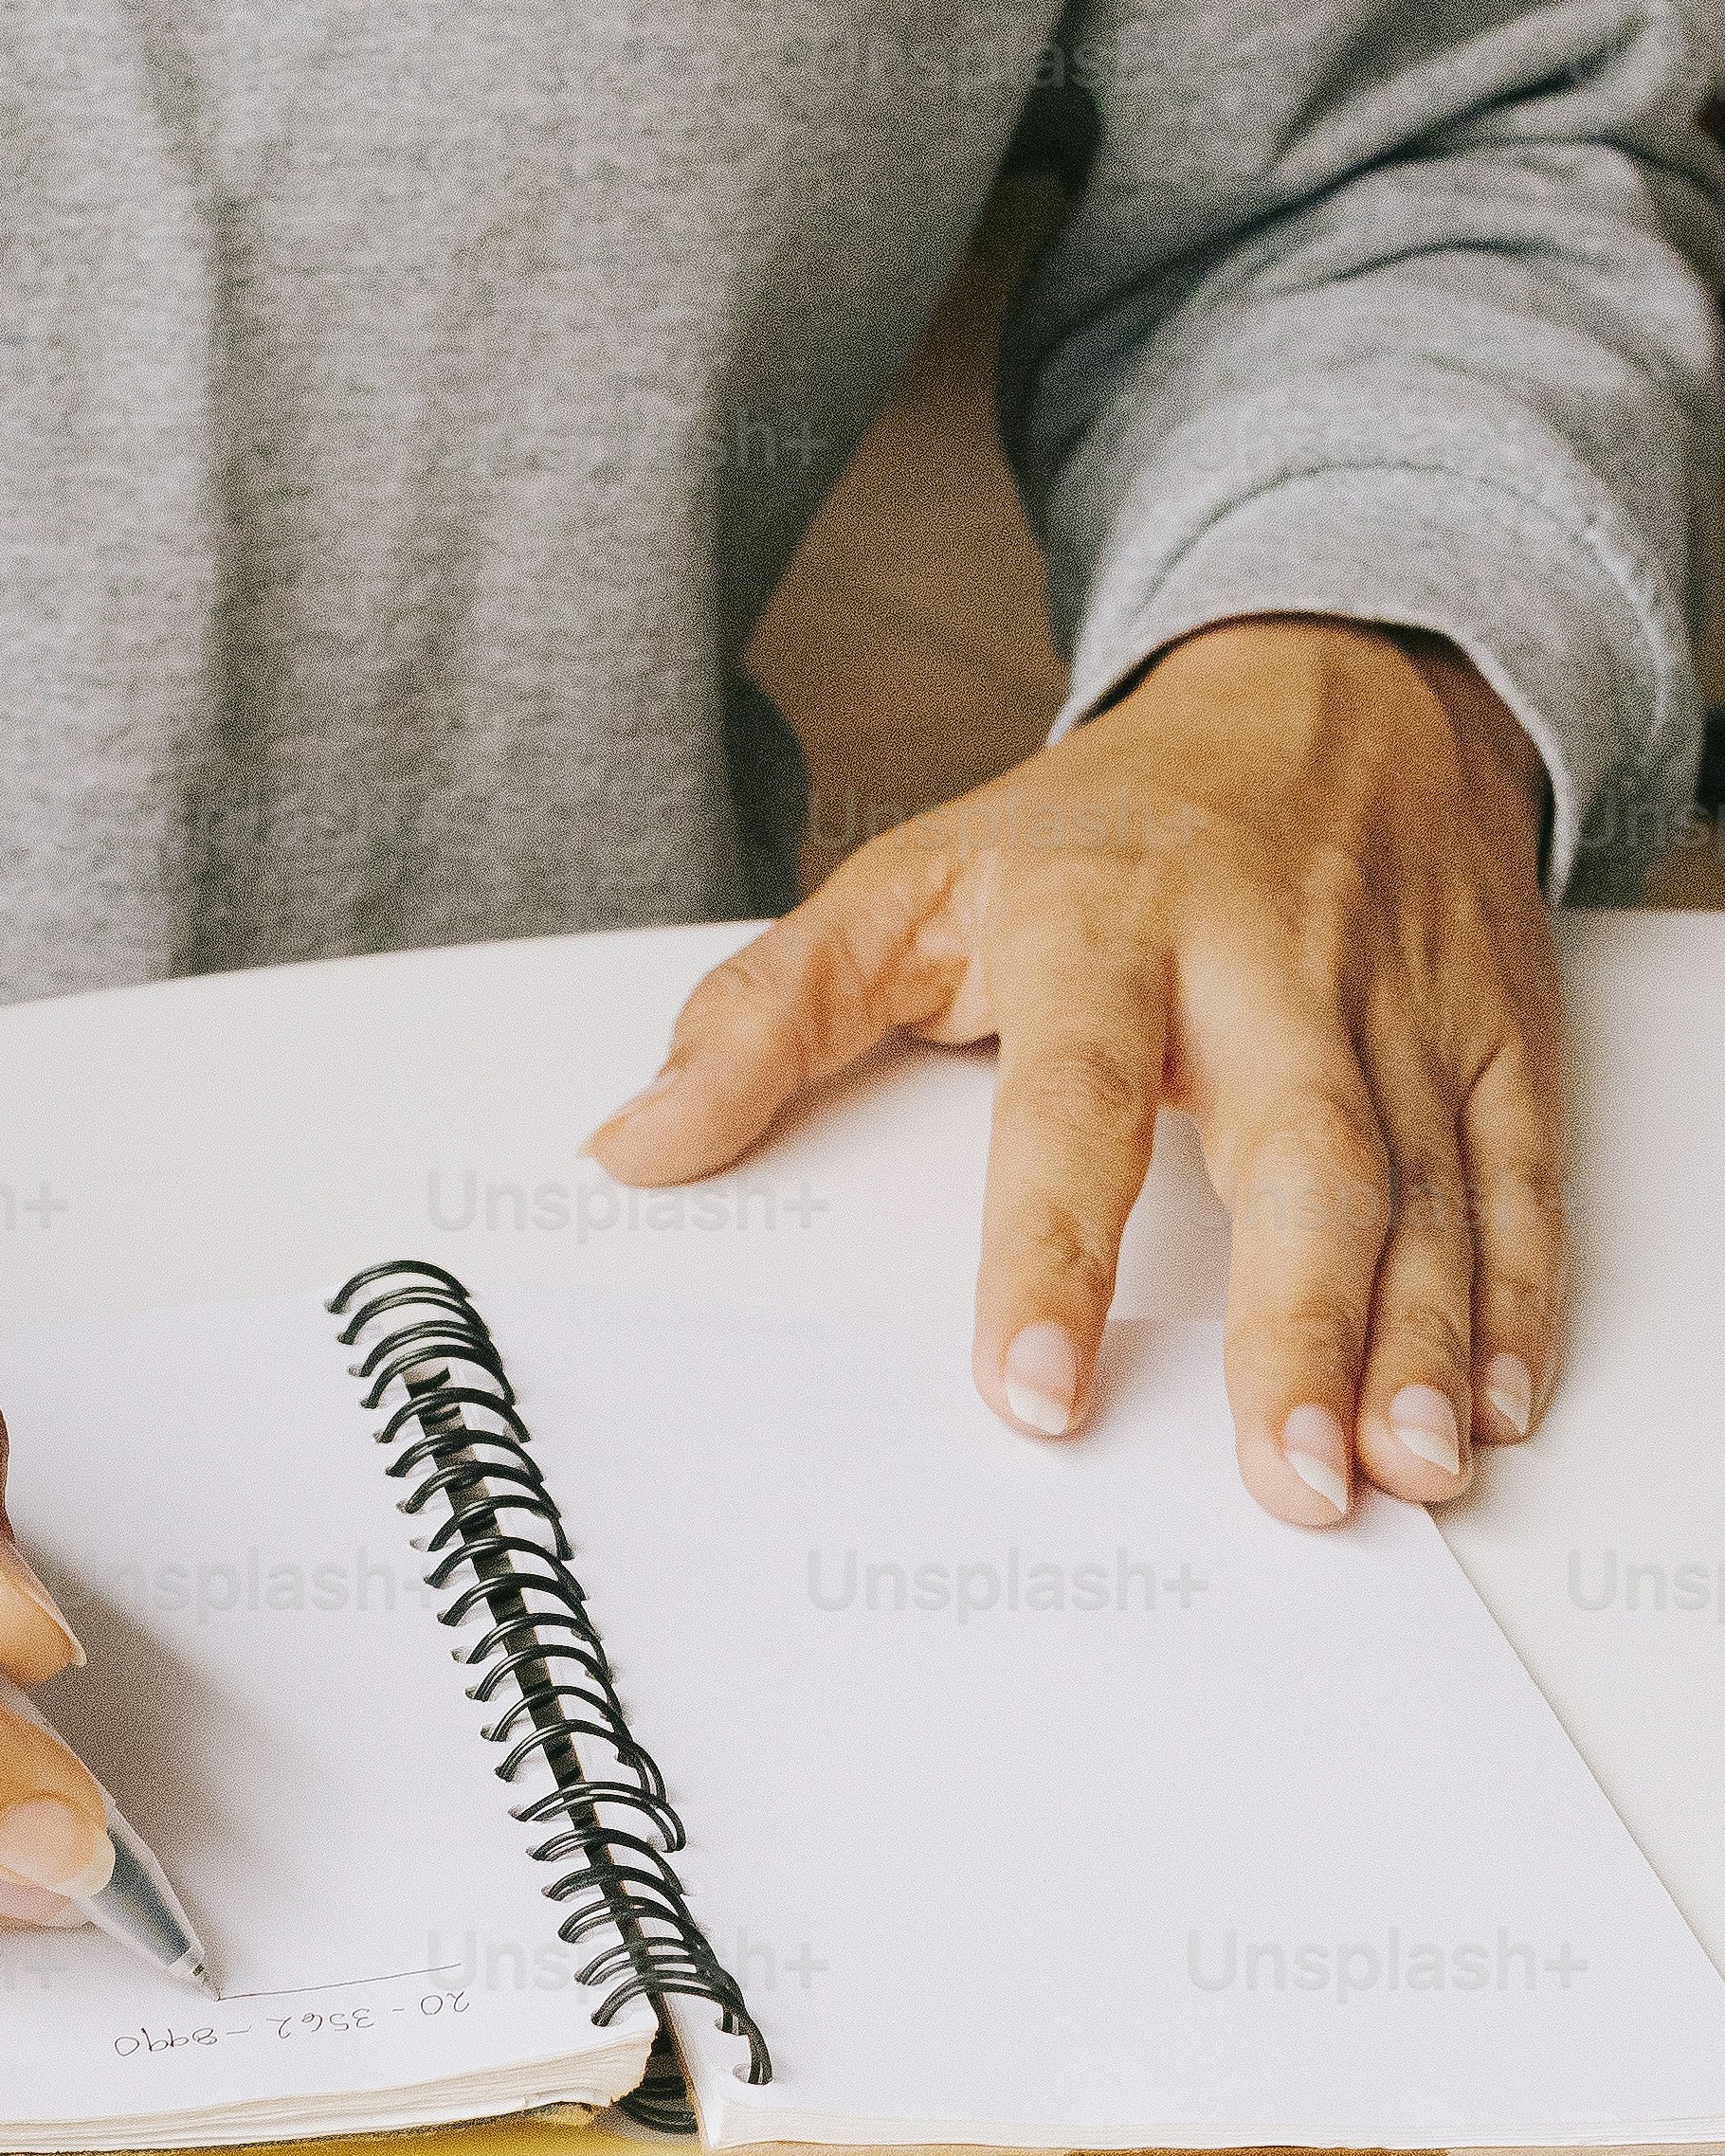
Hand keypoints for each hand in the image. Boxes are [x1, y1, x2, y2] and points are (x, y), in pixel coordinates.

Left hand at [587, 620, 1561, 1526]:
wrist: (1332, 676)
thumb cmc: (1106, 819)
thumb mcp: (910, 880)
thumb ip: (767, 1016)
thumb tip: (636, 1141)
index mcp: (1109, 928)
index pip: (1074, 1102)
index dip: (1051, 1249)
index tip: (1032, 1392)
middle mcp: (1269, 965)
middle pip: (1295, 1157)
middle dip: (1298, 1327)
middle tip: (1287, 1479)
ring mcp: (1394, 1005)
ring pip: (1422, 1184)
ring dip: (1423, 1338)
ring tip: (1407, 1467)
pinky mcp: (1490, 1030)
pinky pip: (1517, 1167)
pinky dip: (1519, 1290)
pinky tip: (1496, 1399)